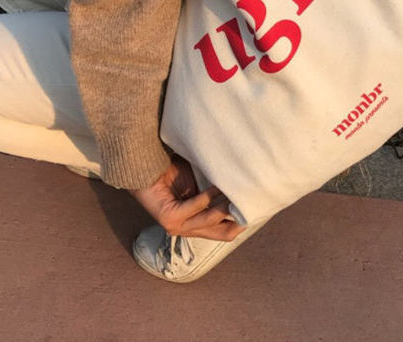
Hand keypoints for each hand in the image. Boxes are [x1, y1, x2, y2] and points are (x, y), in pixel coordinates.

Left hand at [129, 155, 244, 241]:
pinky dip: (206, 198)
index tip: (257, 206)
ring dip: (224, 207)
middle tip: (252, 202)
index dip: (242, 221)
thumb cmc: (172, 172)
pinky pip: (193, 209)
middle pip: (224, 233)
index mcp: (198, 224)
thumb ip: (217, 189)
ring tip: (236, 192)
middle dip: (239, 219)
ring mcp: (178, 226)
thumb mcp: (200, 184)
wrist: (145, 167)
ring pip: (210, 221)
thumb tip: (241, 183)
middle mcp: (189, 229)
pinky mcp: (168, 218)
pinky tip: (215, 187)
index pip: (227, 231)